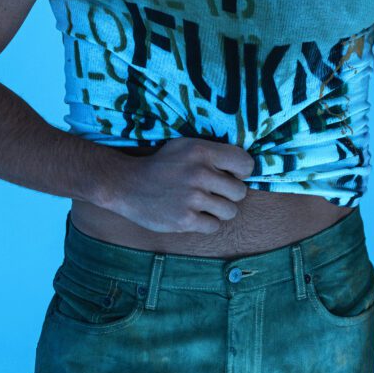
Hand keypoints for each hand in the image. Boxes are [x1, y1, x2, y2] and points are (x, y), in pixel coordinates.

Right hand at [103, 136, 253, 233]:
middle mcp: (200, 173)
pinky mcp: (185, 220)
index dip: (241, 172)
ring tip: (203, 204)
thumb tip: (245, 167)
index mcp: (202, 151)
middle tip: (213, 192)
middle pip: (240, 192)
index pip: (245, 164)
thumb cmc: (161, 164)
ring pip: (230, 211)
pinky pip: (214, 226)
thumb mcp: (186, 146)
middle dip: (229, 194)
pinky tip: (193, 214)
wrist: (127, 184)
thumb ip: (213, 153)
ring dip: (219, 210)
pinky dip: (206, 223)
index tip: (229, 175)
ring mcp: (192, 198)